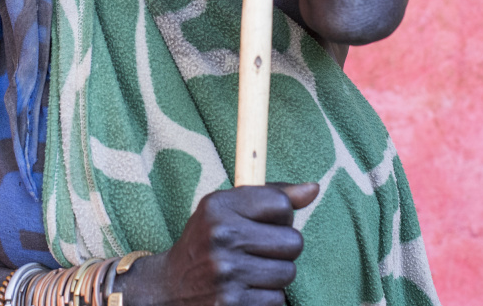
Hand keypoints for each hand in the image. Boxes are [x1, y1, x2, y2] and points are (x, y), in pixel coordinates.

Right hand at [122, 183, 317, 305]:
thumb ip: (269, 197)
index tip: (266, 224)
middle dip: (282, 249)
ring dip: (275, 276)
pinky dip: (265, 298)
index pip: (281, 204)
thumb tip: (313, 187)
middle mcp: (221, 236)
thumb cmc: (205, 243)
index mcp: (218, 206)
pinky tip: (244, 291)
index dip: (281, 217)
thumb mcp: (225, 210)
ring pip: (288, 273)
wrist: (168, 288)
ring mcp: (227, 272)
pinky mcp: (233, 304)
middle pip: (293, 242)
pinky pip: (277, 300)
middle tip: (258, 251)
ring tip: (250, 272)